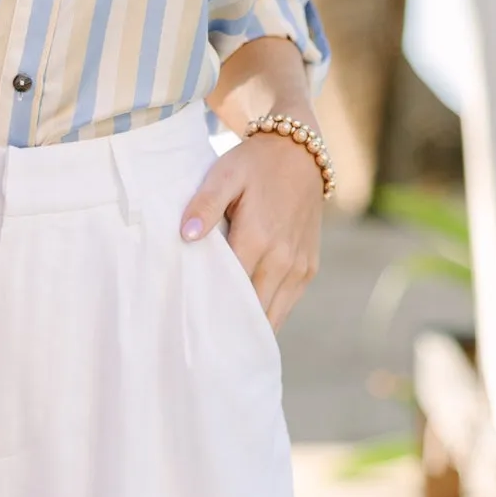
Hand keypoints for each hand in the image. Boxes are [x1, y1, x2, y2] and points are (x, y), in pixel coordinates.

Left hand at [179, 127, 324, 329]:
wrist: (300, 154)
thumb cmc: (255, 165)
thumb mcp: (224, 175)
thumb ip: (204, 205)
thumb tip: (186, 236)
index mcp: (258, 239)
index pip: (229, 291)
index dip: (210, 310)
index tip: (190, 326)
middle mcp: (282, 259)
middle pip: (252, 311)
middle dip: (229, 327)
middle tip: (203, 342)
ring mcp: (299, 267)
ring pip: (272, 315)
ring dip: (250, 326)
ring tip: (223, 338)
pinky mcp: (308, 269)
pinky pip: (286, 305)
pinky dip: (268, 314)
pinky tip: (246, 320)